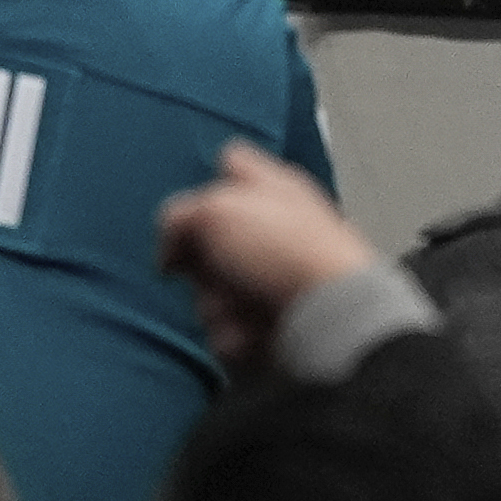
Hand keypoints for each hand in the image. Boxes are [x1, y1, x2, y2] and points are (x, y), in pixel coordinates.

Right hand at [155, 143, 377, 371]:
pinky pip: (229, 328)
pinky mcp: (274, 322)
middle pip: (209, 242)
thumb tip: (169, 249)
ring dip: (216, 305)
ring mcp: (275, 279)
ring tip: (242, 308)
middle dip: (202, 264)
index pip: (230, 165)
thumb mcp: (215, 211)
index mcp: (273, 188)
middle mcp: (276, 231)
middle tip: (217, 269)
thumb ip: (178, 217)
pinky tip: (252, 331)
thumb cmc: (286, 252)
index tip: (196, 212)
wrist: (330, 317)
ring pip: (212, 291)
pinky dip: (234, 335)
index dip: (206, 185)